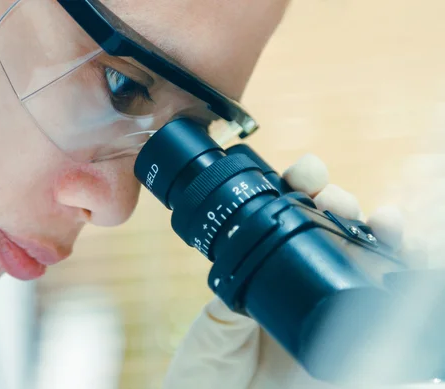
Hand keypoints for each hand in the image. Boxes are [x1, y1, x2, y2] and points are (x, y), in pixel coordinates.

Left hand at [162, 154, 426, 388]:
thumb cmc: (210, 379)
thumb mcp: (216, 332)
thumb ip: (231, 302)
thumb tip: (251, 260)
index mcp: (265, 276)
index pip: (288, 222)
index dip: (300, 191)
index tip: (303, 174)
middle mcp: (303, 287)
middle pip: (335, 232)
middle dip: (341, 203)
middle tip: (334, 198)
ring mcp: (333, 312)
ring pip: (370, 260)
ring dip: (380, 231)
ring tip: (381, 221)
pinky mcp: (357, 345)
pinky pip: (391, 308)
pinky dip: (406, 279)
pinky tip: (405, 259)